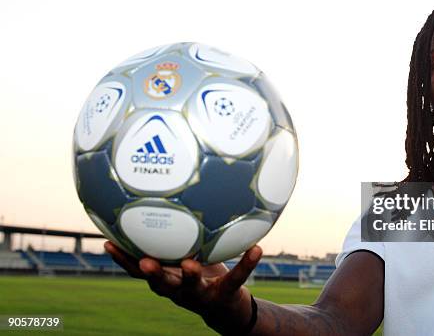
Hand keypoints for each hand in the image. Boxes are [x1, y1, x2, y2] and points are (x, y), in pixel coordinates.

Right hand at [104, 241, 261, 330]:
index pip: (138, 270)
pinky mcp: (226, 294)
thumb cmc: (201, 273)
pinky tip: (257, 248)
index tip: (108, 243)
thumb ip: (175, 235)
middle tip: (146, 260)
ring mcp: (202, 295)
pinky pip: (237, 277)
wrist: (227, 307)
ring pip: (193, 288)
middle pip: (161, 284)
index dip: (122, 259)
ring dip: (190, 276)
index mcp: (167, 278)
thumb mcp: (186, 254)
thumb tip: (167, 195)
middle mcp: (179, 290)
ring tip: (191, 263)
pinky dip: (247, 263)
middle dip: (152, 273)